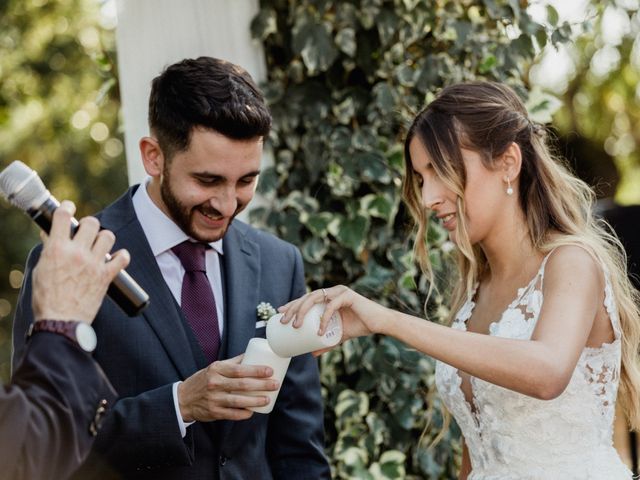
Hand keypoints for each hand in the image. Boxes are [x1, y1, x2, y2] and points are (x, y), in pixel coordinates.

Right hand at [31, 200, 129, 323]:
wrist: (61, 321)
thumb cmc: (46, 298)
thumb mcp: (41, 269)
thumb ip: (49, 250)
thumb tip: (51, 234)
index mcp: (56, 249)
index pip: (63, 216)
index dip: (67, 207)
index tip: (69, 208)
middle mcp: (77, 253)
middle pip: (91, 223)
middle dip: (89, 225)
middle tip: (86, 233)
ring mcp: (93, 264)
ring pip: (108, 236)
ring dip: (104, 238)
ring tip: (98, 246)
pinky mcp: (106, 276)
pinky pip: (123, 257)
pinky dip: (121, 256)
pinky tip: (115, 259)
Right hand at [177, 355, 279, 421]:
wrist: (183, 398)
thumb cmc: (204, 380)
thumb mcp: (215, 367)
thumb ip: (233, 362)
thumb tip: (253, 353)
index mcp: (217, 370)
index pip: (239, 369)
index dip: (256, 370)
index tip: (270, 371)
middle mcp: (215, 384)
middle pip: (242, 385)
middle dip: (261, 385)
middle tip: (275, 384)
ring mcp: (214, 399)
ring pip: (239, 400)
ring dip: (255, 401)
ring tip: (267, 399)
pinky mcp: (214, 412)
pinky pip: (232, 414)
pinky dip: (244, 413)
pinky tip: (253, 411)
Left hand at [278, 285, 389, 350]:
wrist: (379, 324)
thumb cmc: (360, 326)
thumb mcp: (338, 336)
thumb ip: (325, 343)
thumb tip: (311, 354)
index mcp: (328, 297)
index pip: (306, 298)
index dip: (292, 304)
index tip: (280, 313)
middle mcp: (332, 291)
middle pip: (307, 296)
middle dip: (293, 308)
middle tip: (284, 322)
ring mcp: (340, 292)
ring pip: (315, 297)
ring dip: (303, 310)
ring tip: (296, 325)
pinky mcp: (348, 296)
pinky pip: (331, 306)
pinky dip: (324, 318)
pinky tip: (319, 330)